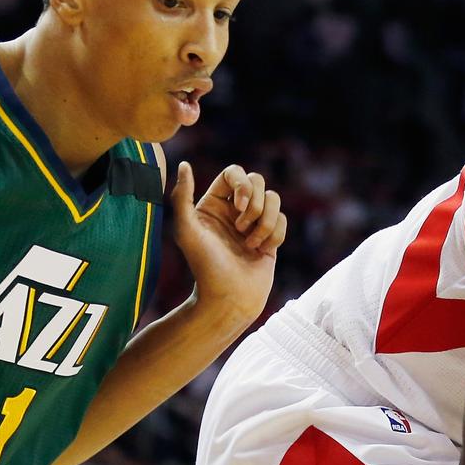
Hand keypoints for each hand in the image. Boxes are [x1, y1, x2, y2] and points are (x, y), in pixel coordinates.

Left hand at [170, 162, 285, 320]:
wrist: (228, 299)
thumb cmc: (205, 267)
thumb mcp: (186, 231)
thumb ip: (182, 197)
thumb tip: (184, 164)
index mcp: (212, 204)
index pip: (234, 172)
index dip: (241, 184)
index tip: (237, 207)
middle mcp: (232, 210)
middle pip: (257, 180)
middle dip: (255, 204)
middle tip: (241, 229)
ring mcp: (253, 223)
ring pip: (274, 199)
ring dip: (265, 222)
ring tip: (250, 245)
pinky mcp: (270, 237)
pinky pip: (283, 219)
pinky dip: (274, 235)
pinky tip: (261, 252)